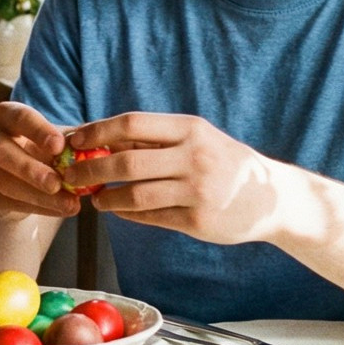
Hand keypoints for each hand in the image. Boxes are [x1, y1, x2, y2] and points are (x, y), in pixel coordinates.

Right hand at [0, 101, 79, 218]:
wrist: (25, 178)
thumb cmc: (45, 150)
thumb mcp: (58, 140)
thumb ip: (75, 139)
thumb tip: (97, 140)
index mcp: (6, 115)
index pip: (19, 117)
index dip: (38, 131)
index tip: (59, 146)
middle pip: (2, 150)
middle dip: (30, 168)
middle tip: (57, 183)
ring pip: (4, 182)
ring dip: (38, 195)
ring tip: (70, 204)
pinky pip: (8, 203)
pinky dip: (39, 208)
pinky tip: (62, 210)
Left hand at [66, 112, 281, 243]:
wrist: (271, 197)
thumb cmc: (224, 163)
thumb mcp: (197, 140)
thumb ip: (155, 141)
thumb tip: (101, 140)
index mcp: (191, 129)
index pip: (132, 124)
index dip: (97, 132)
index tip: (74, 141)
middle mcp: (194, 157)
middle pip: (127, 161)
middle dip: (91, 170)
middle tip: (72, 177)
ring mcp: (197, 190)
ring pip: (135, 195)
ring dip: (107, 198)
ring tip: (96, 199)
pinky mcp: (198, 221)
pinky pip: (151, 217)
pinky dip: (128, 215)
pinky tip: (119, 211)